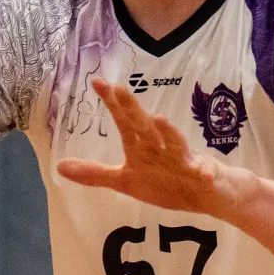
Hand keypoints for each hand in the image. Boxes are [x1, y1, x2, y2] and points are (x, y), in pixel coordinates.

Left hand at [56, 77, 239, 213]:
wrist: (214, 192)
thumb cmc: (169, 182)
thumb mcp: (128, 182)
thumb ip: (95, 174)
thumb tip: (59, 167)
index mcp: (143, 148)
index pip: (125, 121)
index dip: (112, 103)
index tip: (97, 81)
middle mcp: (162, 148)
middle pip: (145, 127)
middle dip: (132, 109)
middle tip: (118, 89)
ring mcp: (184, 160)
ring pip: (175, 144)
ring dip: (168, 133)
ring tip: (158, 119)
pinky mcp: (204, 175)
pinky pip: (203, 174)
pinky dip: (203, 172)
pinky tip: (204, 171)